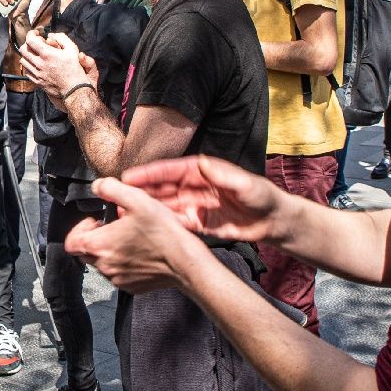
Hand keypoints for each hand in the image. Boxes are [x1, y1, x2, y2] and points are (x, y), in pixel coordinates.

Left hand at [20, 31, 94, 99]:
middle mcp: (39, 63)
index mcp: (47, 54)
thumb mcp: (72, 49)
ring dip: (28, 54)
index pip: (30, 40)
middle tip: (37, 44)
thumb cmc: (74, 69)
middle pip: (23, 49)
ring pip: (23, 60)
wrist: (73, 89)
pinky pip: (26, 71)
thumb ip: (61, 38)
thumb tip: (51, 35)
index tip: (37, 34)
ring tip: (36, 54)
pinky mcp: (36, 81)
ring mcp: (37, 73)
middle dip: (28, 43)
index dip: (31, 33)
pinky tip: (37, 64)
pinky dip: (29, 65)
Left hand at [64, 181, 206, 292]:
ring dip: (109, 251)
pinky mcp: (130, 287)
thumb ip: (111, 188)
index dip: (80, 228)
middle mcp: (104, 265)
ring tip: (129, 238)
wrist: (184, 261)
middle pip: (85, 252)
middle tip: (113, 228)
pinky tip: (139, 252)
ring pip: (102, 264)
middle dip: (95, 238)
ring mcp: (117, 279)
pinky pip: (118, 274)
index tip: (96, 221)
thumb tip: (97, 186)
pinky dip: (123, 264)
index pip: (71, 241)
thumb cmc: (162, 232)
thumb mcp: (136, 198)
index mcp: (99, 245)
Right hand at [109, 154, 292, 244]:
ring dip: (145, 208)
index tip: (129, 177)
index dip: (148, 174)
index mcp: (202, 171)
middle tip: (117, 196)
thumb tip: (202, 163)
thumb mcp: (244, 183)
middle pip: (161, 188)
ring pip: (164, 205)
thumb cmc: (263, 196)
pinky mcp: (198, 222)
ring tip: (124, 213)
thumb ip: (223, 174)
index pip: (169, 170)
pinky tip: (145, 228)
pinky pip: (175, 222)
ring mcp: (195, 204)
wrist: (273, 221)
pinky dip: (161, 224)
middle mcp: (194, 185)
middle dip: (139, 191)